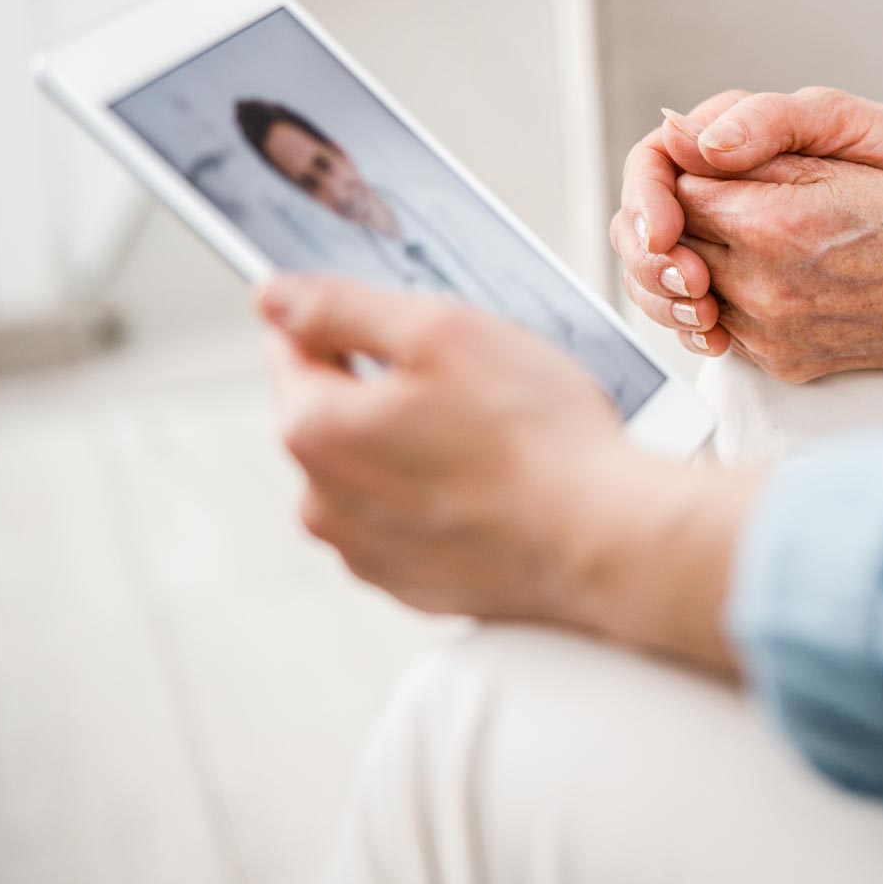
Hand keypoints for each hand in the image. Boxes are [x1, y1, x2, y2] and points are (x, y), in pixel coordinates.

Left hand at [258, 275, 755, 671]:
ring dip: (417, 447)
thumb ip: (343, 307)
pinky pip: (411, 521)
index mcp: (315, 430)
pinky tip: (499, 487)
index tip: (408, 327)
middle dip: (392, 388)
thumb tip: (276, 297)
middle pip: (338, 411)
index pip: (294, 345)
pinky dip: (444, 500)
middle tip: (474, 383)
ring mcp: (366, 552)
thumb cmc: (537, 438)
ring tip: (495, 440)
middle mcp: (322, 502)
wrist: (606, 541)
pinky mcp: (412, 585)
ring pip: (375, 469)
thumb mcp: (442, 331)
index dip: (351, 321)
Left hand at [612, 87, 882, 353]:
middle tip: (722, 207)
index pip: (680, 196)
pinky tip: (763, 282)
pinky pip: (728, 332)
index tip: (714, 173)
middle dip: (687, 224)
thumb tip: (675, 136)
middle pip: (676, 250)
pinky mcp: (782, 363)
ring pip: (693, 297)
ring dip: (704, 268)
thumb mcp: (832, 164)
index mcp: (767, 226)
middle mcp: (761, 288)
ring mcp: (770, 334)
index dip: (691, 178)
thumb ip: (748, 154)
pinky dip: (732, 305)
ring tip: (743, 244)